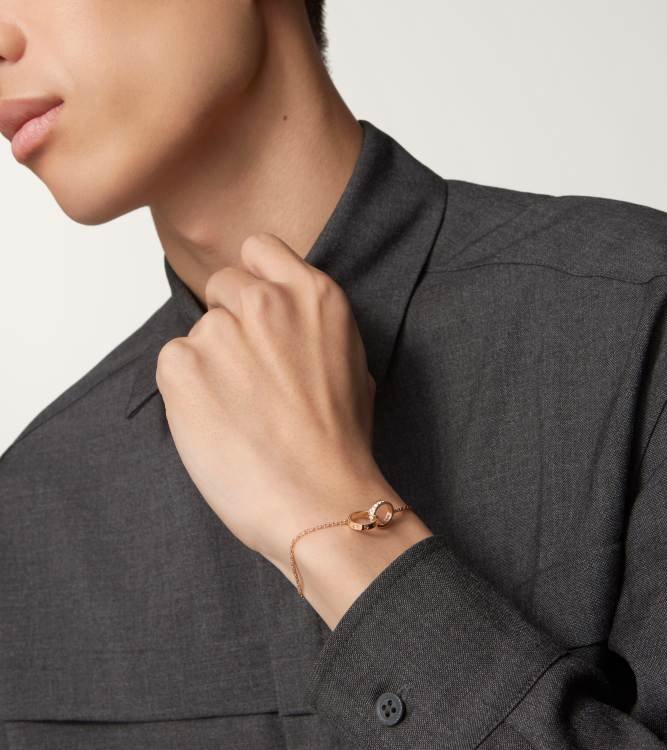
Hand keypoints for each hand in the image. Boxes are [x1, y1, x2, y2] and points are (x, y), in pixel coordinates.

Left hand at [155, 233, 391, 570]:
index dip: (255, 279)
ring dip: (210, 363)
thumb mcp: (352, 363)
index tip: (257, 311)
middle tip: (248, 374)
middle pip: (222, 286)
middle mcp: (266, 301)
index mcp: (313, 295)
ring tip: (238, 411)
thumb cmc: (340, 444)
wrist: (320, 500)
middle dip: (231, 322)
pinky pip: (172, 362)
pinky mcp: (182, 366)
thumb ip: (311, 324)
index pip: (259, 249)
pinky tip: (217, 422)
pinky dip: (186, 390)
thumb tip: (283, 320)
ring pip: (198, 331)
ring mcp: (222, 331)